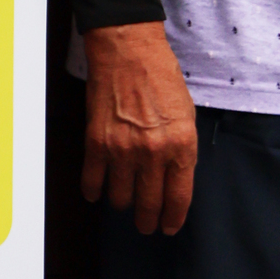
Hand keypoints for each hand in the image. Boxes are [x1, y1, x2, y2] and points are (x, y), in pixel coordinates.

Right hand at [82, 21, 196, 235]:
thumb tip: (174, 179)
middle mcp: (153, 152)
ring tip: (125, 201)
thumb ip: (182, 150)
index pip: (179, 198)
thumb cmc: (161, 78)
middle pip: (149, 205)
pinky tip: (98, 191)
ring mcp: (123, 149)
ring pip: (121, 198)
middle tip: (146, 224)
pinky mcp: (97, 143)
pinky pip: (93, 181)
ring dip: (123, 203)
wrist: (129, 52)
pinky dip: (95, 191)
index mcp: (181, 145)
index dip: (173, 219)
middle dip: (147, 220)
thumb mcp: (186, 115)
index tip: (168, 226)